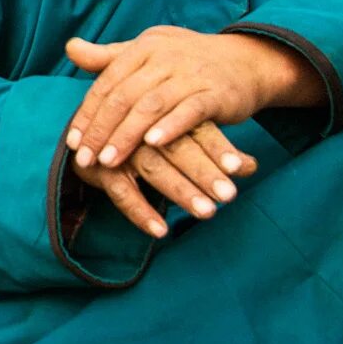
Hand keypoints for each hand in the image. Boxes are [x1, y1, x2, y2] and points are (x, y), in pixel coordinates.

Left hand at [64, 27, 322, 172]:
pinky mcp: (216, 92)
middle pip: (124, 96)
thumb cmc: (187, 61)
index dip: (89, 113)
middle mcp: (165, 56)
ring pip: (151, 105)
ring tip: (109, 162)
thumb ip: (110, 57)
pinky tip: (152, 144)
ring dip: (127, 135)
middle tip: (86, 160)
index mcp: (143, 47)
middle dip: (102, 130)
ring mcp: (191, 73)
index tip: (75, 143)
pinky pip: (190, 110)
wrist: (246, 61)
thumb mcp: (149, 52)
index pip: (107, 82)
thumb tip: (71, 48)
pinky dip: (170, 126)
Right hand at [72, 120, 257, 239]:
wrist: (90, 128)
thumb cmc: (147, 133)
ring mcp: (121, 148)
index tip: (241, 168)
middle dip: (203, 173)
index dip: (219, 148)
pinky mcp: (100, 168)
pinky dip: (140, 211)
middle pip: (177, 148)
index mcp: (165, 113)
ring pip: (152, 168)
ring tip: (207, 212)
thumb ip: (215, 150)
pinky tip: (161, 230)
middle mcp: (144, 128)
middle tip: (229, 195)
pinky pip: (120, 192)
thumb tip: (252, 166)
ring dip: (180, 191)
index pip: (197, 128)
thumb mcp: (182, 134)